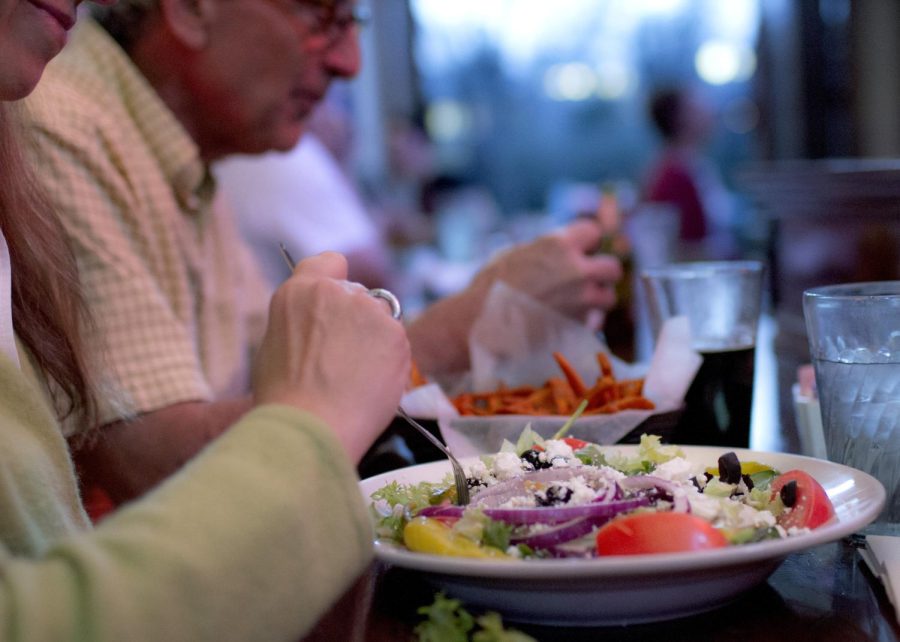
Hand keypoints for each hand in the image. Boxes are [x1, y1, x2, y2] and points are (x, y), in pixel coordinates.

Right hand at [252, 252, 409, 462]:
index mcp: (300, 291)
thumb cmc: (284, 397)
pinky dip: (389, 362)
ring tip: (355, 379)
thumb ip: (301, 323)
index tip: (337, 301)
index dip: (336, 280)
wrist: (311, 426)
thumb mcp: (275, 345)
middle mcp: (337, 292)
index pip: (330, 262)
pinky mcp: (397, 335)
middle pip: (358, 296)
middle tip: (342, 360)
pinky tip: (370, 386)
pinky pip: (396, 344)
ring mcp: (370, 311)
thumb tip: (317, 327)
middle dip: (355, 320)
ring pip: (380, 320)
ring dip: (374, 341)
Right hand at [469, 218, 622, 322]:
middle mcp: (577, 270)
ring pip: (608, 297)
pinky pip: (595, 322)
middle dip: (602, 273)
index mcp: (560, 244)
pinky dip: (586, 322)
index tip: (580, 250)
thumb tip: (559, 250)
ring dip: (596, 301)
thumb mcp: (515, 253)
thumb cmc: (489, 286)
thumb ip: (544, 250)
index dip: (588, 242)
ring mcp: (581, 300)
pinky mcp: (579, 325)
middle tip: (587, 280)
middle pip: (612, 267)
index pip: (595, 231)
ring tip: (577, 304)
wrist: (480, 323)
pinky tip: (568, 321)